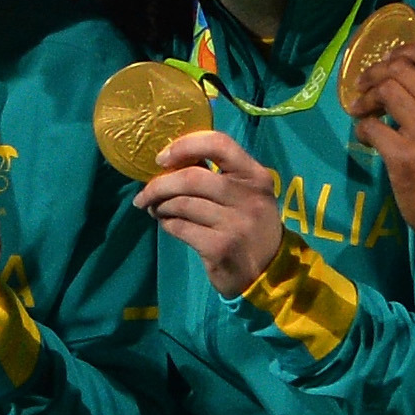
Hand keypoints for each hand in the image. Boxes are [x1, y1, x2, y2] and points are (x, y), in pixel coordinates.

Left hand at [137, 127, 286, 297]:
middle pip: (191, 178)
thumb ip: (217, 175)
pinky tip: (167, 224)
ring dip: (160, 205)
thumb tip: (170, 161)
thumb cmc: (249, 224)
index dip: (184, 146)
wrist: (269, 271)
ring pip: (181, 204)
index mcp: (255, 175)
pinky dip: (167, 224)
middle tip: (145, 194)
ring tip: (156, 209)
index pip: (218, 144)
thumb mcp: (245, 194)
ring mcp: (235, 224)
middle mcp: (248, 197)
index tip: (162, 158)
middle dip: (159, 185)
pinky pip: (180, 227)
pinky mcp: (220, 248)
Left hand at [355, 45, 414, 252]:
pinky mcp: (404, 157)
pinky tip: (366, 137)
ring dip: (364, 99)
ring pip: (384, 92)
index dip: (405, 51)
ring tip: (359, 110)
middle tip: (363, 86)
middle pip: (400, 70)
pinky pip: (372, 128)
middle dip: (374, 74)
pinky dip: (362, 128)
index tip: (389, 61)